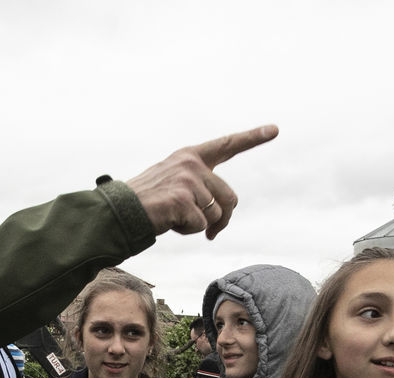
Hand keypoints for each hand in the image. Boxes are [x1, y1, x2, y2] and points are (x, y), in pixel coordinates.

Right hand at [127, 125, 278, 239]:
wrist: (119, 212)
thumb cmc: (147, 202)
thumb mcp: (174, 184)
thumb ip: (200, 188)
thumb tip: (223, 216)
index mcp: (190, 156)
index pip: (226, 145)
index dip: (252, 137)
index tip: (274, 129)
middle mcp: (191, 164)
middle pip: (229, 198)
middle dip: (222, 220)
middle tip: (208, 232)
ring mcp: (188, 180)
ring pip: (216, 215)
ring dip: (198, 226)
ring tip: (174, 218)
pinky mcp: (183, 199)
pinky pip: (201, 226)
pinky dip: (187, 231)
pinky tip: (168, 222)